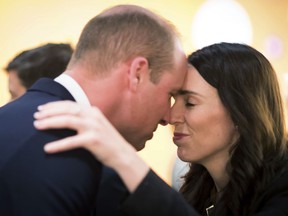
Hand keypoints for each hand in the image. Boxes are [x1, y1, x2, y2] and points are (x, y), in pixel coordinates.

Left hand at [34, 101, 148, 191]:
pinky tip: (47, 148)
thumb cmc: (106, 141)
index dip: (54, 105)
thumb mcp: (96, 125)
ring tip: (36, 126)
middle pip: (67, 109)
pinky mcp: (93, 140)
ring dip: (50, 122)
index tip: (41, 109)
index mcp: (93, 111)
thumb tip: (65, 117)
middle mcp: (93, 116)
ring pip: (67, 121)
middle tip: (36, 116)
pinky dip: (58, 145)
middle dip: (49, 111)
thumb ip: (84, 119)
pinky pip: (72, 141)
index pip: (70, 104)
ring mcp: (94, 127)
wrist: (122, 154)